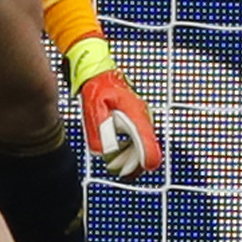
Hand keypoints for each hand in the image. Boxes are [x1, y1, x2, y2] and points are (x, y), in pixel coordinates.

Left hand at [77, 63, 159, 178]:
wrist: (100, 72)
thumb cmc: (98, 87)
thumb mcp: (93, 108)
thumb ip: (98, 130)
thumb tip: (102, 152)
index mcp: (134, 114)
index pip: (148, 141)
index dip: (148, 157)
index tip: (144, 168)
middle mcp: (143, 118)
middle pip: (148, 148)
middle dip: (135, 162)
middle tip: (116, 169)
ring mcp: (142, 119)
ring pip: (144, 146)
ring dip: (132, 158)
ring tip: (114, 163)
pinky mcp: (138, 121)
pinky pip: (139, 141)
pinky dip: (130, 150)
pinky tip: (117, 153)